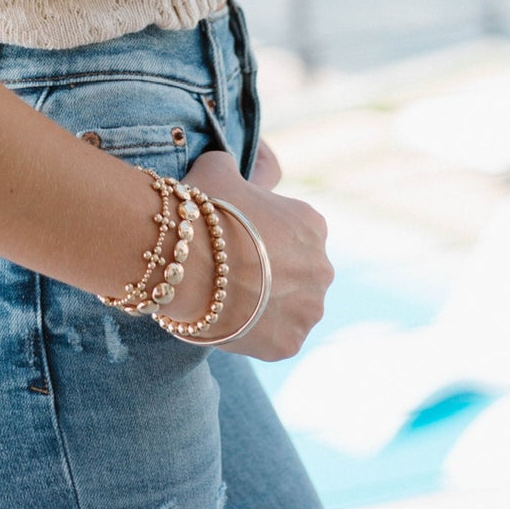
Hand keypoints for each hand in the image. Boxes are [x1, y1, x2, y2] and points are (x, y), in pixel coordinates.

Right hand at [179, 146, 330, 361]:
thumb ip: (233, 165)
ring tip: (230, 297)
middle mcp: (322, 267)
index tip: (236, 236)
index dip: (261, 232)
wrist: (188, 262)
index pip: (293, 229)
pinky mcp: (290, 343)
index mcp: (312, 224)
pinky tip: (231, 318)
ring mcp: (309, 309)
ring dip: (267, 303)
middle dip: (270, 271)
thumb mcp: (218, 167)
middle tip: (232, 269)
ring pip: (290, 306)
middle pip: (297, 270)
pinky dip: (257, 332)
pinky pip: (276, 337)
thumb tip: (230, 166)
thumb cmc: (204, 211)